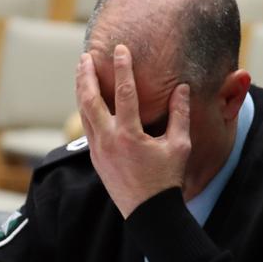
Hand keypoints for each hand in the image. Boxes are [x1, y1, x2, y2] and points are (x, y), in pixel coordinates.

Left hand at [75, 44, 190, 217]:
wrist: (149, 212)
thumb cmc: (167, 179)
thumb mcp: (179, 146)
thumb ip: (179, 114)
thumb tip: (181, 88)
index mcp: (129, 136)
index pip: (124, 93)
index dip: (123, 68)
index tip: (120, 49)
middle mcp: (109, 141)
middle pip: (90, 100)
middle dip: (87, 76)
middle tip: (86, 57)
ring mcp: (99, 150)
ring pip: (84, 113)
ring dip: (82, 90)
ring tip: (82, 72)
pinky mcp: (96, 158)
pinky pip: (87, 127)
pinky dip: (85, 109)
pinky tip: (87, 100)